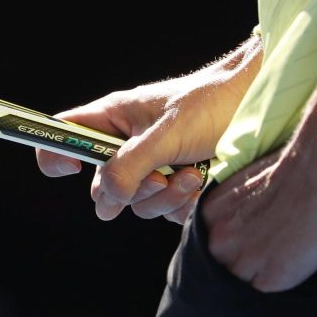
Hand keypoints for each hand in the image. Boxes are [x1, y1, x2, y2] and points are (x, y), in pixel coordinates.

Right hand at [36, 82, 227, 224]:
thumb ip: (131, 165)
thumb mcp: (166, 133)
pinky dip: (182, 204)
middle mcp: (128, 144)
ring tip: (193, 175)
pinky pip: (164, 211)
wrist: (261, 111)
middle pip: (102, 183)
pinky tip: (203, 183)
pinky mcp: (177, 185)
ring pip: (136, 203)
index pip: (65, 133)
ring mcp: (152, 166)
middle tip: (157, 176)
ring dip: (164, 196)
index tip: (70, 170)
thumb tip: (108, 198)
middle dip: (130, 189)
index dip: (55, 152)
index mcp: (114, 118)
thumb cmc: (212, 104)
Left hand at [202, 145, 316, 291]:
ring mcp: (244, 262)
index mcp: (208, 217)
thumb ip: (233, 212)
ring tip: (286, 251)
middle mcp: (219, 242)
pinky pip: (269, 288)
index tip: (254, 237)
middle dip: (244, 261)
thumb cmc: (289, 169)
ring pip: (245, 280)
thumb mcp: (242, 187)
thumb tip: (240, 224)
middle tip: (271, 246)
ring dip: (262, 272)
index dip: (235, 245)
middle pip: (224, 267)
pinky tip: (297, 258)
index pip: (214, 246)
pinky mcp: (272, 277)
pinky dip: (283, 278)